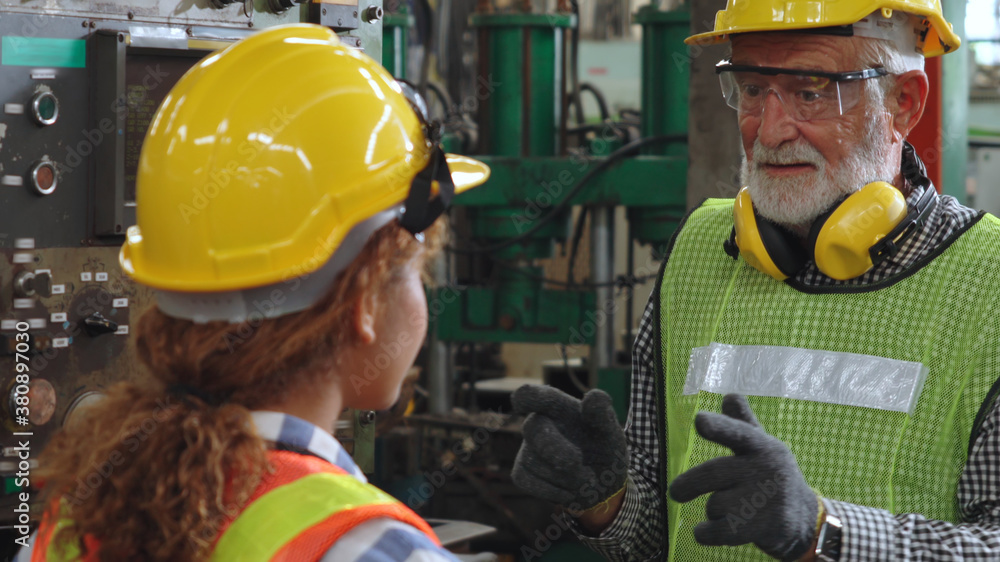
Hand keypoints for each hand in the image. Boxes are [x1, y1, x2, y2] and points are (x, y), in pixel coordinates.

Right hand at [511, 385, 628, 511]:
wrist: (603, 484)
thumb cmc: (604, 449)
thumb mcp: (611, 432)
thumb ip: (602, 415)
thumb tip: (593, 396)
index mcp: (558, 406)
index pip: (534, 395)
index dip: (527, 396)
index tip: (520, 399)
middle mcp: (538, 422)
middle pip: (534, 429)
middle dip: (557, 450)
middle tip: (578, 463)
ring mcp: (527, 447)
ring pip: (533, 461)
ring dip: (565, 477)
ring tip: (586, 479)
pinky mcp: (521, 470)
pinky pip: (526, 480)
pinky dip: (553, 490)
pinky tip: (570, 490)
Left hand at [668, 394, 818, 560]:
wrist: (804, 520)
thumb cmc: (771, 477)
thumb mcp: (762, 448)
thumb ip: (742, 424)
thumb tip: (730, 395)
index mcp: (762, 446)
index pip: (738, 433)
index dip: (718, 427)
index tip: (699, 420)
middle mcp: (765, 469)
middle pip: (713, 473)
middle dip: (688, 484)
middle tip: (675, 492)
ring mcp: (766, 499)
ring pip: (715, 504)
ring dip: (712, 511)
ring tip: (729, 510)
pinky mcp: (763, 527)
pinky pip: (718, 530)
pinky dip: (706, 533)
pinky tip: (707, 530)